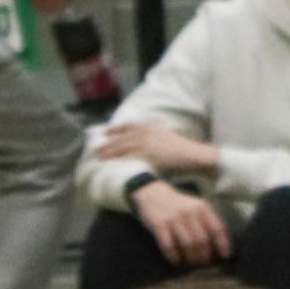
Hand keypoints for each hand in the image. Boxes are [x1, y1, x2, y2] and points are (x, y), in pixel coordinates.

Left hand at [94, 122, 220, 175]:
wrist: (194, 155)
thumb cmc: (180, 152)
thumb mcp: (163, 142)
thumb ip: (150, 143)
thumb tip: (140, 149)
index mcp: (151, 126)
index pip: (128, 126)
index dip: (115, 129)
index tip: (105, 132)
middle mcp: (147, 130)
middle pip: (122, 136)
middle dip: (108, 142)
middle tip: (95, 148)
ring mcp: (146, 139)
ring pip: (122, 145)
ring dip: (109, 151)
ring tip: (98, 157)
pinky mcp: (146, 150)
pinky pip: (128, 154)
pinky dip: (117, 158)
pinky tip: (109, 162)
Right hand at [126, 182, 231, 266]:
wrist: (152, 193)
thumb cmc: (177, 204)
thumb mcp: (195, 205)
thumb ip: (206, 219)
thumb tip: (216, 243)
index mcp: (202, 207)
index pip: (217, 228)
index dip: (222, 243)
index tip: (225, 255)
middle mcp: (189, 213)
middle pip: (202, 240)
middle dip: (204, 254)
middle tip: (202, 262)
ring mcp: (173, 219)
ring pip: (187, 244)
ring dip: (190, 257)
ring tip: (191, 262)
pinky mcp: (158, 225)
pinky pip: (168, 245)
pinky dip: (173, 256)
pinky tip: (175, 261)